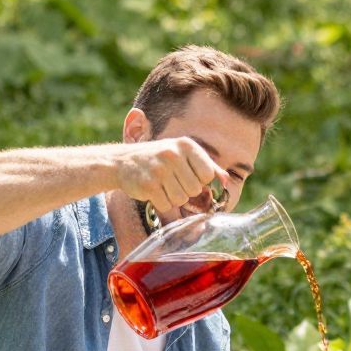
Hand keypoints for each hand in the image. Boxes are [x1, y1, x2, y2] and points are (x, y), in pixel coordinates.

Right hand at [114, 135, 231, 217]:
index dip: (199, 180)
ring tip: (162, 185)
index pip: (208, 174)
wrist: (123, 161)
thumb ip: (207, 165)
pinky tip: (153, 191)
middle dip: (185, 191)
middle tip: (171, 181)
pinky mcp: (148, 185)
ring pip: (181, 200)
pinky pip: (166, 206)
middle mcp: (173, 154)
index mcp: (186, 145)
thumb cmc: (159, 159)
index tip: (187, 175)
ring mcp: (159, 169)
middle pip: (195, 190)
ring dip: (172, 198)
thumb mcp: (183, 153)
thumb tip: (227, 180)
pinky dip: (161, 203)